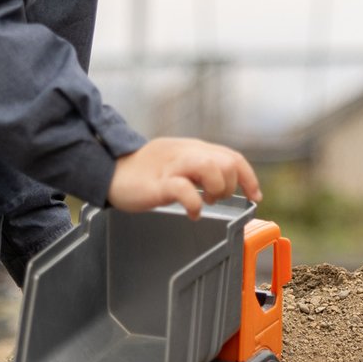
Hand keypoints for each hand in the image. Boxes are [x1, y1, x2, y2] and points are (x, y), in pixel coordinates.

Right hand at [108, 138, 262, 217]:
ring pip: (209, 166)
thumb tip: (223, 180)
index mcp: (192, 149)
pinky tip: (192, 212)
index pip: (231, 156)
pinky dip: (195, 203)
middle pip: (226, 161)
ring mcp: (171, 167)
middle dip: (231, 184)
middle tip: (217, 199)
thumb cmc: (142, 172)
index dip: (248, 177)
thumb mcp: (177, 164)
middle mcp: (185, 153)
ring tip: (207, 202)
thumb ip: (198, 168)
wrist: (108, 170)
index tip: (255, 196)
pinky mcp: (157, 183)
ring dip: (216, 188)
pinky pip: (183, 188)